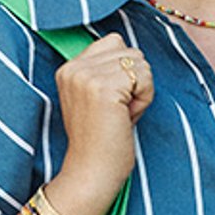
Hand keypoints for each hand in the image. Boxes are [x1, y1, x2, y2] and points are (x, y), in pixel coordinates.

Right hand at [52, 34, 154, 214]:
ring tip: (121, 115)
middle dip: (134, 80)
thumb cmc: (101, 139)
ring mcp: (87, 76)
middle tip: (117, 111)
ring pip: (140, 62)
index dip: (124, 71)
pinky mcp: (104, 88)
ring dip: (140, 90)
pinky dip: (144, 99)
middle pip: (130, 50)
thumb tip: (132, 52)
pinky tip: (127, 118)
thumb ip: (106, 70)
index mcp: (69, 67)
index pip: (114, 41)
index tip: (110, 101)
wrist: (91, 172)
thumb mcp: (96, 96)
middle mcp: (74, 67)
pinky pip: (145, 78)